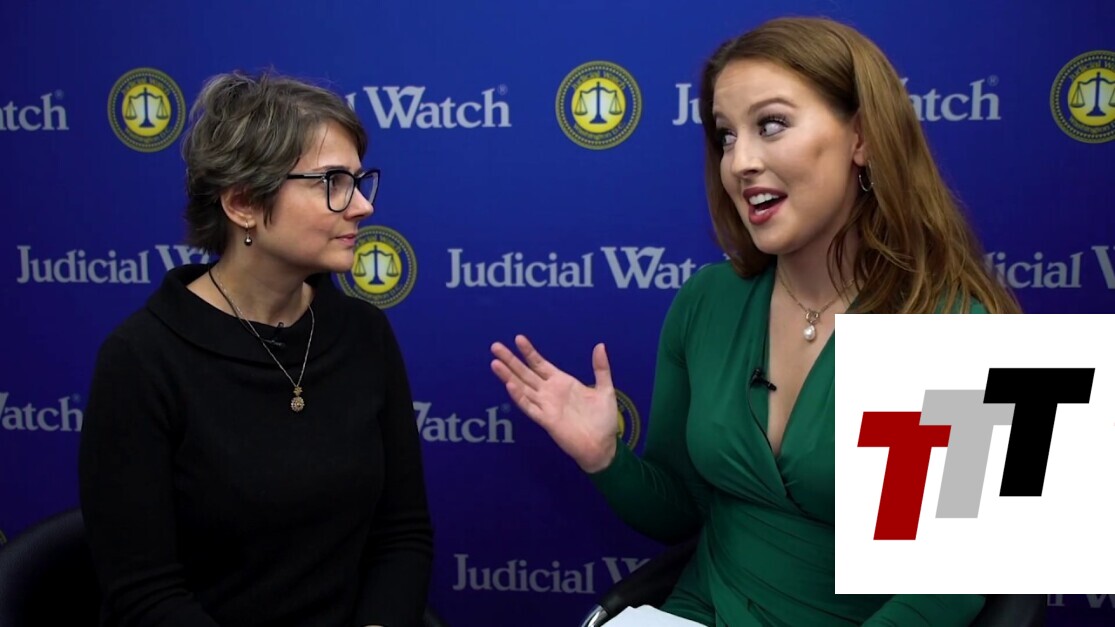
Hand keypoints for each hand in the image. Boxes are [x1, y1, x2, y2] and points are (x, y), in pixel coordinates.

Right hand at [490, 335, 618, 472]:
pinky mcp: (546, 420)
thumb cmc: (603, 420)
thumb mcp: (605, 389)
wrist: (603, 446)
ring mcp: (546, 406)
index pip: (540, 364)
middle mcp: (549, 392)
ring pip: (523, 388)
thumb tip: (600, 345)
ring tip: (495, 363)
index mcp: (562, 382)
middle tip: (495, 346)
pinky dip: (519, 397)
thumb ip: (601, 368)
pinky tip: (509, 385)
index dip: (528, 352)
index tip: (518, 338)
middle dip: (511, 360)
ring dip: (509, 376)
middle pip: (525, 373)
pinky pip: (529, 407)